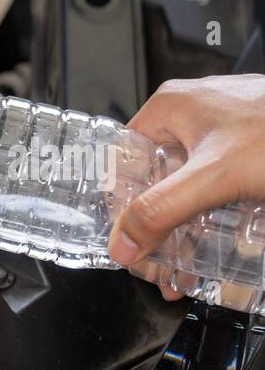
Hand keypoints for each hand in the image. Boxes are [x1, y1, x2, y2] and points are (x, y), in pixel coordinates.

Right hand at [108, 74, 264, 299]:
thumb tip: (123, 242)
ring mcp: (225, 130)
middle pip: (156, 180)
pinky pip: (218, 186)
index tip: (126, 239)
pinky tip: (218, 244)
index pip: (123, 162)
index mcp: (171, 106)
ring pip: (188, 186)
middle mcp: (195, 114)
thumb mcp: (214, 176)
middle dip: (155, 227)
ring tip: (184, 263)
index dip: (120, 206)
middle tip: (156, 260)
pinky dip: (213, 216)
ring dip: (184, 228)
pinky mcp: (250, 147)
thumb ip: (162, 211)